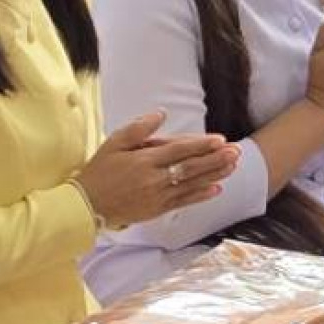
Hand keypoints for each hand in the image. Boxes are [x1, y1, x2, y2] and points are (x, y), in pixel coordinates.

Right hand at [77, 111, 236, 229]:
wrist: (87, 205)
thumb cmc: (99, 170)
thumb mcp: (114, 143)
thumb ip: (139, 128)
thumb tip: (161, 113)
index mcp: (144, 160)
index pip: (179, 150)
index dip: (201, 145)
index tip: (220, 139)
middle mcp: (154, 179)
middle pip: (191, 168)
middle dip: (215, 160)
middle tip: (236, 152)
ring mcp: (158, 196)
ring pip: (192, 184)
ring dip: (214, 175)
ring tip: (233, 167)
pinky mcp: (158, 209)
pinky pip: (184, 202)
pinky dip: (201, 196)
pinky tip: (216, 189)